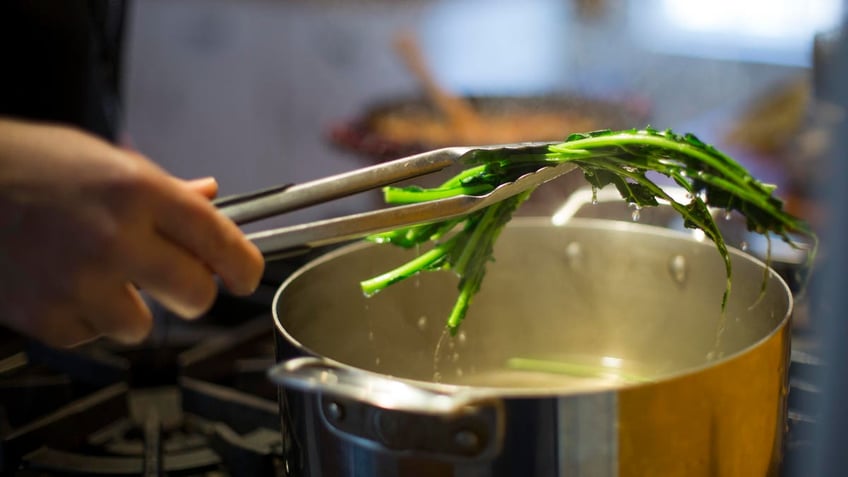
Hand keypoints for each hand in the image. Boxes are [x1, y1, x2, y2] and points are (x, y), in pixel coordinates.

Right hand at [0, 118, 263, 346]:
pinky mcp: (43, 315)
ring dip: (130, 308)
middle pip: (196, 296)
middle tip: (174, 279)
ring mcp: (78, 281)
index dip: (245, 267)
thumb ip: (165, 189)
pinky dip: (84, 318)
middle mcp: (115, 238)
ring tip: (100, 276)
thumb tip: (211, 196)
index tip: (246, 276)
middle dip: (192, 291)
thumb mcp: (107, 160)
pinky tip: (63, 285)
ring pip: (143, 326)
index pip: (221, 242)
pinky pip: (90, 336)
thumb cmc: (30, 164)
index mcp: (139, 192)